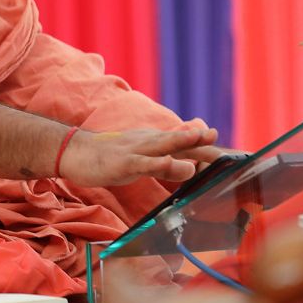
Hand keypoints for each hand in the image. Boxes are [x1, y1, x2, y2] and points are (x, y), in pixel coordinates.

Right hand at [59, 120, 217, 186]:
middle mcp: (148, 142)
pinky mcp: (124, 163)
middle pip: (180, 141)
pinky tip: (172, 162)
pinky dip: (160, 162)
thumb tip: (186, 165)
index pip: (183, 144)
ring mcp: (136, 151)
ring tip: (206, 141)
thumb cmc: (108, 158)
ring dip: (186, 143)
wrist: (74, 152)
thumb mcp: (139, 158)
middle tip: (222, 137)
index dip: (204, 146)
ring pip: (165, 146)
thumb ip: (162, 161)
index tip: (228, 151)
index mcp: (152, 142)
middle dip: (202, 141)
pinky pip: (145, 163)